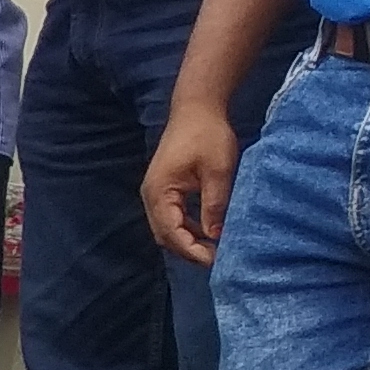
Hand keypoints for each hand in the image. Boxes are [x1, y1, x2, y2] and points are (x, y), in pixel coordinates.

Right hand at [144, 98, 241, 264]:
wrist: (196, 109)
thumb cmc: (207, 135)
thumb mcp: (218, 171)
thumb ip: (215, 204)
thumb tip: (216, 236)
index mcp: (160, 192)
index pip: (172, 232)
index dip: (192, 250)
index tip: (216, 260)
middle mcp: (151, 196)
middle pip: (165, 235)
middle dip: (188, 250)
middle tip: (217, 259)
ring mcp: (155, 193)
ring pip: (167, 228)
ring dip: (187, 240)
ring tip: (213, 248)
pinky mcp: (163, 189)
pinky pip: (171, 217)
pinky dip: (186, 228)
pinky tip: (206, 230)